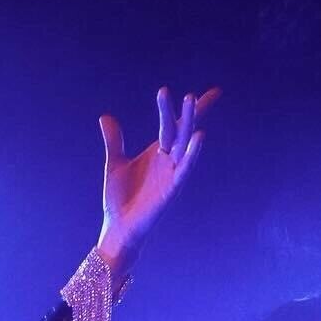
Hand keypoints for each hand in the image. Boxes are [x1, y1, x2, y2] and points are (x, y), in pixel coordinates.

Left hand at [96, 86, 220, 273]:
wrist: (118, 228)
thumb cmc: (120, 199)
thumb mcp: (115, 164)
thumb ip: (114, 140)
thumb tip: (106, 117)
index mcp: (158, 152)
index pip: (177, 124)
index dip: (194, 109)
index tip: (214, 92)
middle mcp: (169, 160)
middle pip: (180, 129)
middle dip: (186, 111)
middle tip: (189, 93)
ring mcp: (172, 173)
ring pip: (184, 143)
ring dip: (189, 122)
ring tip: (192, 101)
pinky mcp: (172, 189)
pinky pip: (185, 168)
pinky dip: (192, 153)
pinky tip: (199, 136)